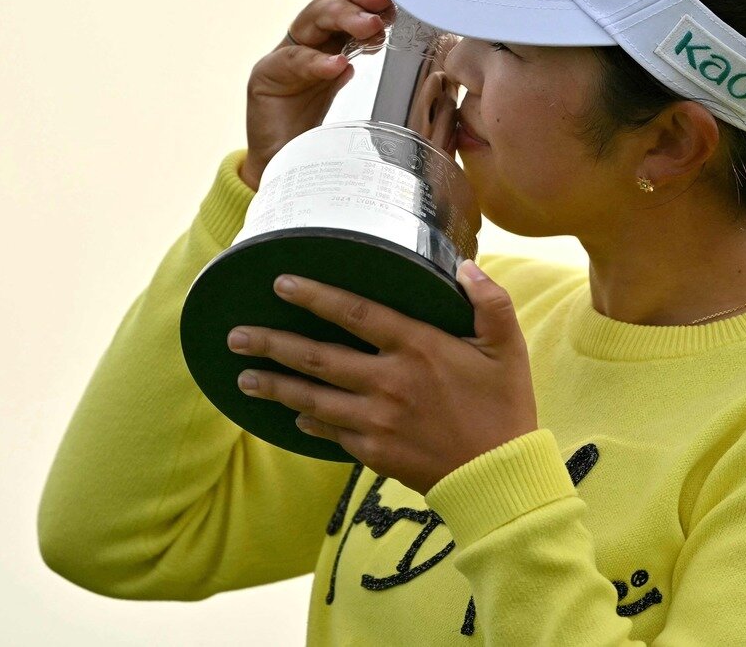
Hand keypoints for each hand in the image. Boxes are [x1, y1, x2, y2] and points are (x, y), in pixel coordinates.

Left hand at [226, 260, 538, 495]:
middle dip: (271, 344)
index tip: (280, 283)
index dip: (315, 296)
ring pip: (313, 398)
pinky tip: (292, 413)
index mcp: (418, 348)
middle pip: (317, 357)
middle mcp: (389, 382)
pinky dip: (308, 421)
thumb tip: (464, 267)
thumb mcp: (508, 347)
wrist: (499, 477)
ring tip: (243, 377)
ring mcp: (377, 420)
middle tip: (236, 336)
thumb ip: (491, 302)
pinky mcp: (374, 452)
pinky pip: (331, 432)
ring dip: (275, 386)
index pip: (356, 313)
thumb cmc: (506, 407)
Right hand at [241, 0, 392, 189]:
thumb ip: (374, 50)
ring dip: (343, 17)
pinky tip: (338, 65)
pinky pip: (292, 64)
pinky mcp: (267, 81)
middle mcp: (304, 37)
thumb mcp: (357, 80)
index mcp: (327, 32)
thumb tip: (416, 21)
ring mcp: (283, 56)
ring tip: (370, 27)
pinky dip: (317, 63)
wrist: (285, 167)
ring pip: (311, 19)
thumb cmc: (326, 122)